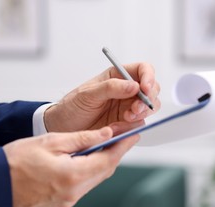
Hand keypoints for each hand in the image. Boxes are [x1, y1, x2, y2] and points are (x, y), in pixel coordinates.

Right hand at [3, 127, 138, 206]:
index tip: (134, 134)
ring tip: (110, 143)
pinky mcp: (63, 200)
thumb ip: (82, 138)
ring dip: (105, 161)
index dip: (123, 145)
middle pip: (105, 170)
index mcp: (72, 175)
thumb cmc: (16, 161)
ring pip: (97, 177)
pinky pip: (86, 183)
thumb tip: (106, 134)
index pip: (108, 159)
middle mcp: (74, 191)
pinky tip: (91, 157)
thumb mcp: (51, 141)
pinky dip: (93, 169)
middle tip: (125, 137)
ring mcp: (69, 198)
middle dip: (117, 152)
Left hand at [44, 62, 160, 133]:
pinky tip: (116, 128)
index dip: (148, 77)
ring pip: (148, 108)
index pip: (142, 70)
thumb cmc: (72, 106)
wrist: (63, 127)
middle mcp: (126, 91)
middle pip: (151, 90)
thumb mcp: (88, 94)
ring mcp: (127, 107)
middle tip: (135, 109)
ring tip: (125, 118)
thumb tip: (134, 85)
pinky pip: (138, 124)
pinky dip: (131, 127)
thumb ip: (111, 87)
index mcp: (118, 76)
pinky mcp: (126, 123)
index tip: (145, 88)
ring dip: (140, 114)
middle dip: (147, 99)